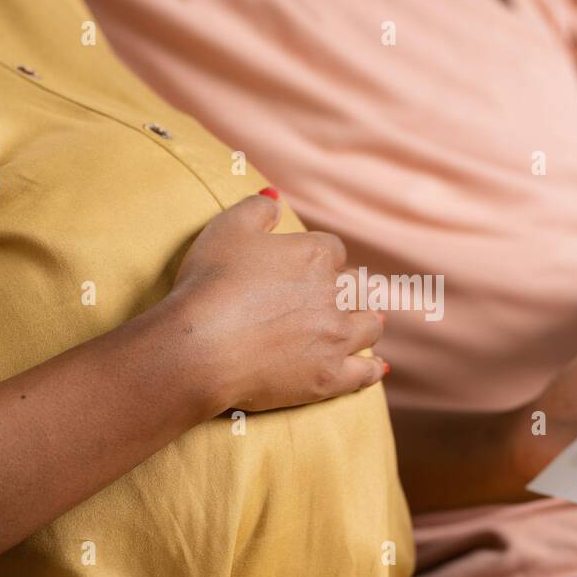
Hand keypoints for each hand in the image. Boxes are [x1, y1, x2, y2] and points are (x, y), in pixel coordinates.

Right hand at [161, 192, 385, 414]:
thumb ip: (256, 209)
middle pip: (359, 287)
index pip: (333, 250)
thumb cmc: (210, 284)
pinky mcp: (330, 377)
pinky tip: (376, 367)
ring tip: (363, 324)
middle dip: (351, 289)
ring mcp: (336, 338)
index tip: (311, 267)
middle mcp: (335, 295)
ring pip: (370, 325)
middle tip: (340, 297)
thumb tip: (274, 199)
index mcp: (315, 256)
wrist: (200, 346)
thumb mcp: (227, 228)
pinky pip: (364, 372)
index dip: (323, 258)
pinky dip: (371, 369)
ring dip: (367, 321)